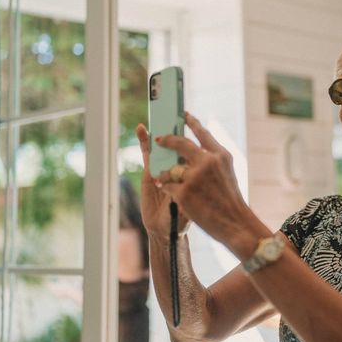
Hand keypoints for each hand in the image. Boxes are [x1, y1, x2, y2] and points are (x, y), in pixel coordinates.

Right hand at [135, 123, 190, 237]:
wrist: (170, 230)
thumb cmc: (189, 215)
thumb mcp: (196, 199)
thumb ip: (194, 186)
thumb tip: (193, 169)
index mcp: (199, 169)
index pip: (195, 145)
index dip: (192, 128)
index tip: (188, 113)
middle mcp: (183, 166)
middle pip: (180, 142)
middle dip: (176, 127)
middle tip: (174, 111)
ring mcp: (167, 168)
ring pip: (165, 146)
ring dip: (161, 130)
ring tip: (158, 114)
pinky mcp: (150, 173)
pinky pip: (149, 154)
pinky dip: (145, 141)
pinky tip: (142, 129)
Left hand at [154, 113, 254, 245]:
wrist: (235, 223)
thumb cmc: (230, 201)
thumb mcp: (227, 174)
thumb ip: (211, 161)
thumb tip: (192, 152)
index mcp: (221, 155)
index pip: (203, 133)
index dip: (191, 123)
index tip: (183, 114)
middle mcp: (208, 162)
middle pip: (181, 143)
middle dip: (167, 140)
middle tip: (160, 139)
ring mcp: (195, 177)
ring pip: (170, 167)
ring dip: (165, 172)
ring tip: (164, 178)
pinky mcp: (184, 192)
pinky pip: (167, 184)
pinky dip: (165, 187)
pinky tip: (166, 190)